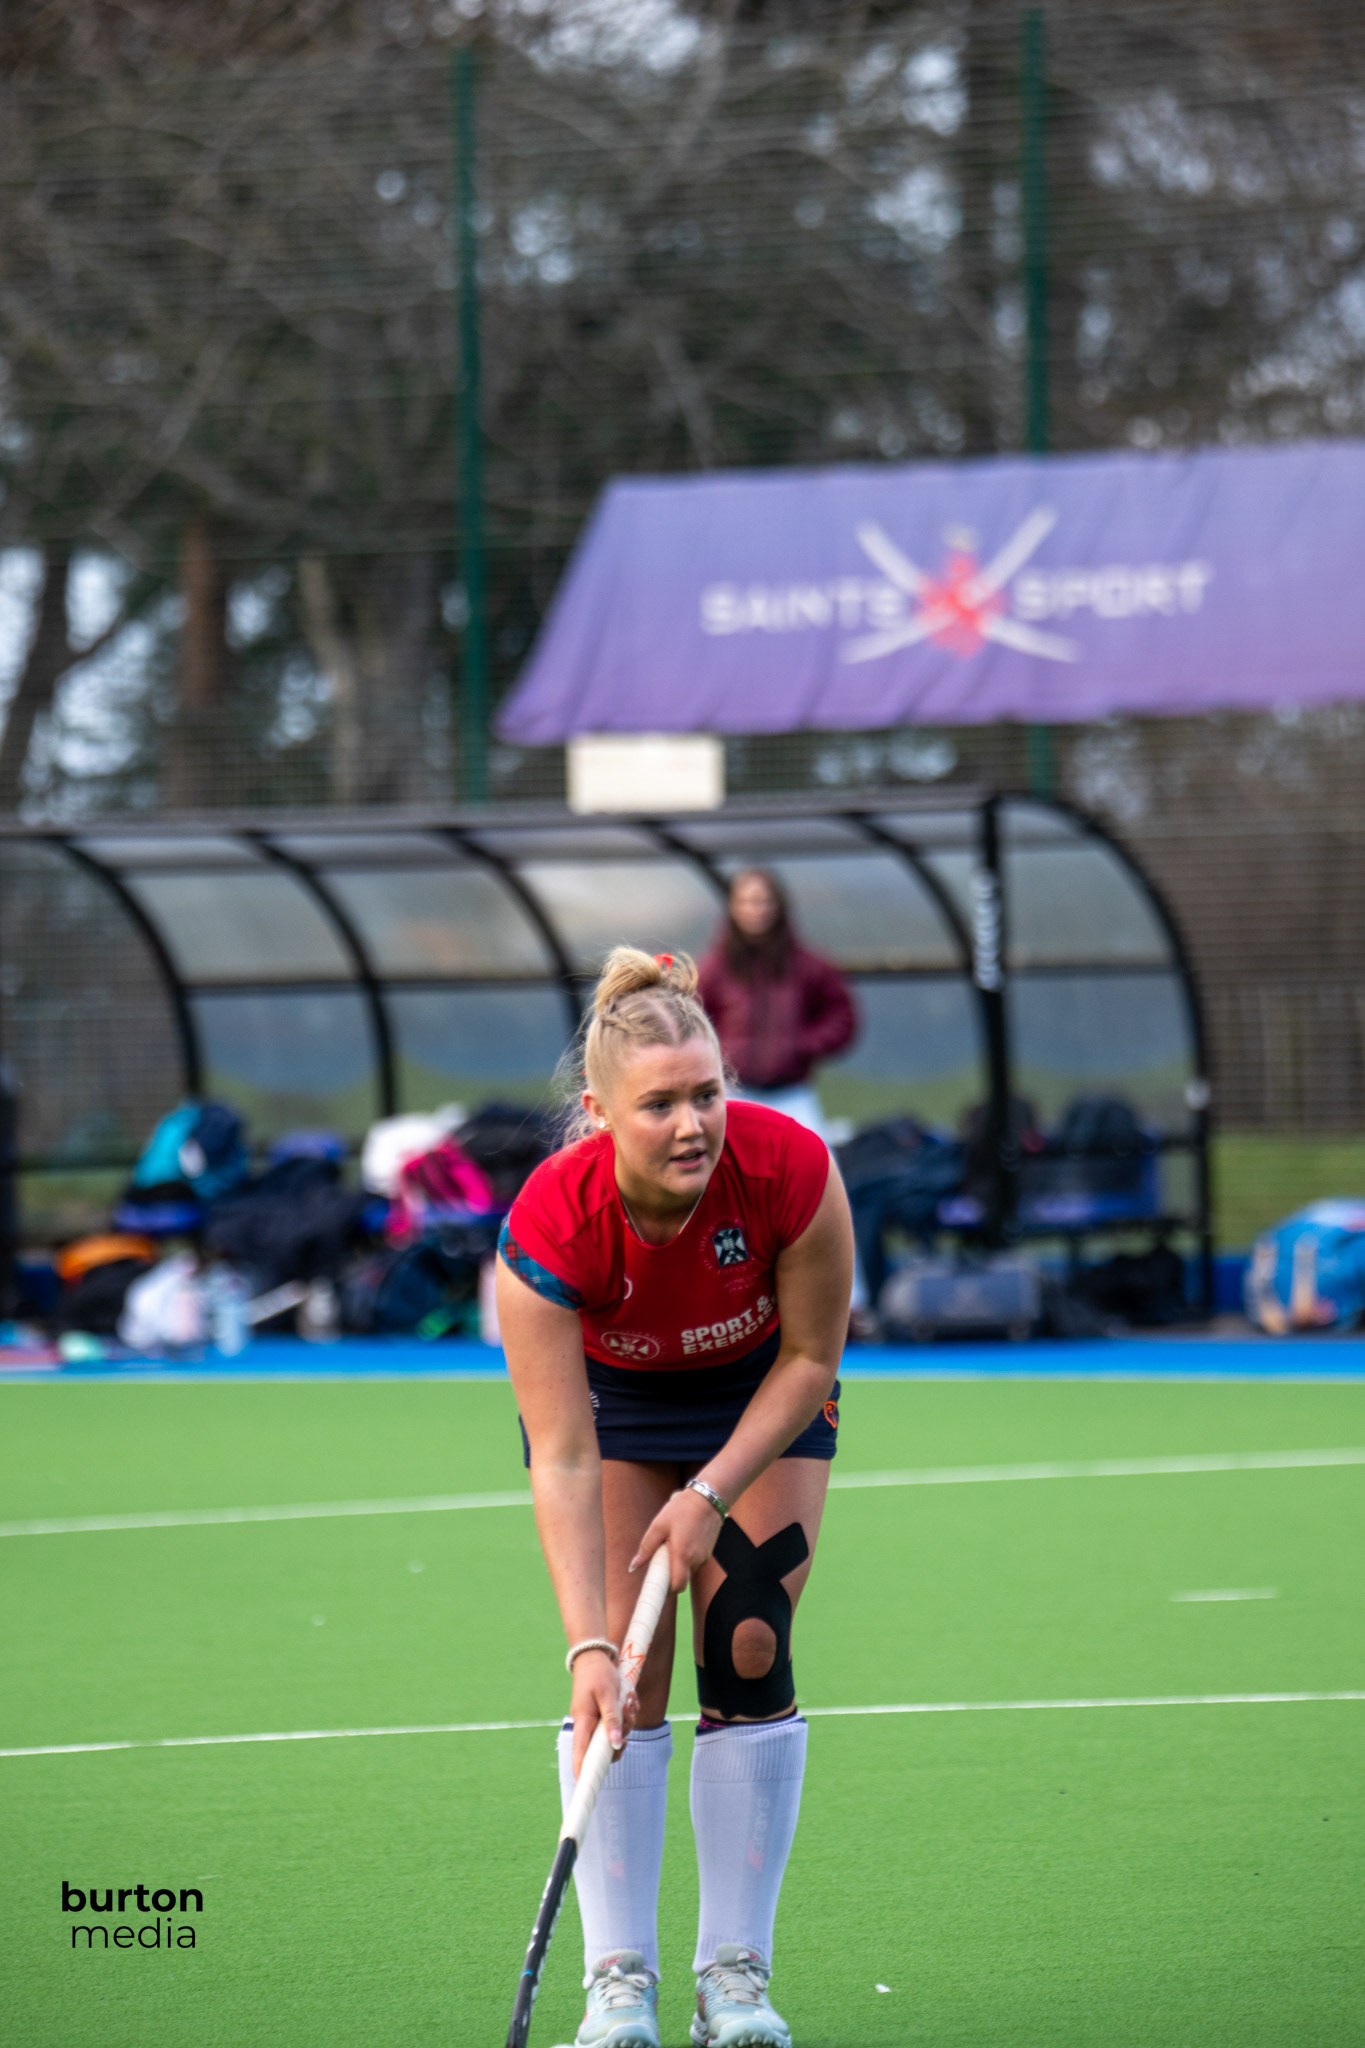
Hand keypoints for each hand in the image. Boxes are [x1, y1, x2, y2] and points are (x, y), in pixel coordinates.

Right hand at [568, 1647, 630, 1778]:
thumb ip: (612, 1719)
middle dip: (623, 1738)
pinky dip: (627, 1714)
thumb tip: (617, 1743)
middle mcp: (587, 1727)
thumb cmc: (598, 1673)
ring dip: (628, 1721)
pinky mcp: (603, 1716)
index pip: (580, 1757)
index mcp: (583, 1724)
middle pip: (605, 1749)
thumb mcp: (608, 1694)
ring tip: (630, 1699)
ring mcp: (595, 1722)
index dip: (583, 1775)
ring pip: (615, 1736)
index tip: (587, 1790)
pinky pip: (618, 1723)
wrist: (595, 1654)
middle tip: (629, 1714)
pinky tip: (630, 1698)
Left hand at [629, 1485, 723, 1591]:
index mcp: (683, 1556)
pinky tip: (684, 1539)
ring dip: (679, 1563)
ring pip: (689, 1570)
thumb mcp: (659, 1525)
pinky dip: (687, 1556)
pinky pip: (695, 1561)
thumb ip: (646, 1548)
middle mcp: (696, 1560)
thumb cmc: (681, 1509)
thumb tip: (633, 1566)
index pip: (677, 1586)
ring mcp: (705, 1556)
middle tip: (662, 1558)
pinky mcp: (709, 1551)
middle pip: (682, 1579)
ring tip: (674, 1543)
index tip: (658, 1584)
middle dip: (671, 1574)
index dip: (667, 1589)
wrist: (707, 1498)